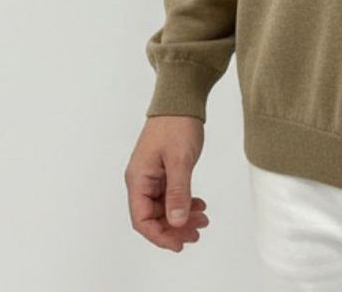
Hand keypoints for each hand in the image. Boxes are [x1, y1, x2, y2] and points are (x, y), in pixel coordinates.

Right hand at [125, 115, 210, 251]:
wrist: (181, 99)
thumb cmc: (177, 124)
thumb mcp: (180, 160)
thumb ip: (178, 191)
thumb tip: (175, 221)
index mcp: (138, 179)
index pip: (142, 219)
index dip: (159, 235)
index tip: (179, 243)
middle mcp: (142, 180)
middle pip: (153, 216)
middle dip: (174, 227)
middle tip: (197, 233)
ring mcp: (153, 175)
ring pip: (164, 206)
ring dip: (181, 216)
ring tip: (203, 220)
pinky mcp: (164, 170)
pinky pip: (171, 194)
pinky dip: (184, 202)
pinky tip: (199, 205)